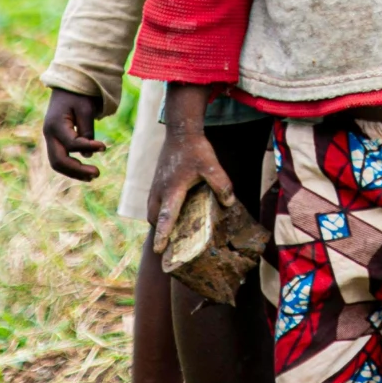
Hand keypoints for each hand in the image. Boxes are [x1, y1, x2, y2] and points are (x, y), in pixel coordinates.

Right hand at [43, 87, 105, 180]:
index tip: (105, 147)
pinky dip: (71, 165)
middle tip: (97, 173)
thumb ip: (86, 130)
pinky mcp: (55, 139)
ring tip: (92, 176)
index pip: (72, 144)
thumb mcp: (85, 108)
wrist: (67, 84)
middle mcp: (49, 134)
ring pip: (57, 163)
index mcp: (55, 125)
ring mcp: (50, 138)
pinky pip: (60, 157)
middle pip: (58, 161)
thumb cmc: (78, 94)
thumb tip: (88, 155)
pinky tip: (85, 170)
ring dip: (74, 172)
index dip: (88, 147)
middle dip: (77, 170)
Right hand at [148, 128, 234, 255]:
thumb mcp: (212, 166)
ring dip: (159, 222)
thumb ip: (221, 184)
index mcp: (172, 190)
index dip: (163, 234)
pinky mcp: (156, 183)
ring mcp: (155, 187)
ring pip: (152, 212)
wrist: (180, 132)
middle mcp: (159, 191)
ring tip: (172, 231)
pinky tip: (172, 212)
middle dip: (160, 232)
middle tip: (169, 245)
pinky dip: (159, 212)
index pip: (166, 217)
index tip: (159, 250)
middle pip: (155, 219)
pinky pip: (154, 204)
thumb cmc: (195, 150)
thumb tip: (229, 203)